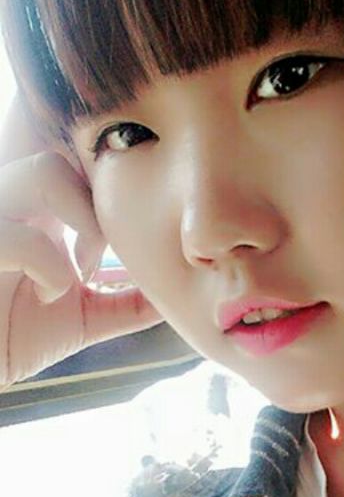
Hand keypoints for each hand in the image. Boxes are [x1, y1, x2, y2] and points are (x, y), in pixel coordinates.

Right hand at [0, 116, 163, 391]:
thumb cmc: (10, 337)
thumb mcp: (81, 318)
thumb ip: (126, 304)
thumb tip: (175, 298)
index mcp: (41, 216)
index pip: (86, 174)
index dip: (118, 196)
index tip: (135, 243)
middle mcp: (16, 207)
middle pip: (72, 159)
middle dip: (105, 203)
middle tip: (111, 254)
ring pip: (46, 172)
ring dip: (84, 221)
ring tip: (85, 270)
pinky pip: (18, 235)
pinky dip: (51, 266)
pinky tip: (55, 294)